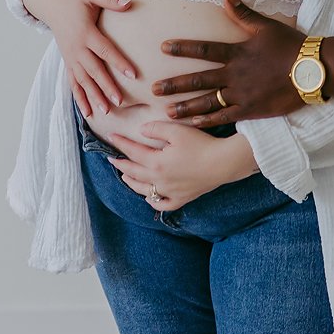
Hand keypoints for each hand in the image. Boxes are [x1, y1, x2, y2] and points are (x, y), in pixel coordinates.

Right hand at [21, 0, 136, 118]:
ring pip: (83, 81)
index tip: (133, 75)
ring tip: (106, 111)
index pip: (105, 50)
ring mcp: (71, 58)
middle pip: (94, 70)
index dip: (119, 62)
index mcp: (85, 33)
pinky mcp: (67, 63)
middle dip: (106, 86)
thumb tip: (129, 3)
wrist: (53, 5)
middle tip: (120, 101)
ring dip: (94, 97)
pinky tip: (88, 113)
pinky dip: (80, 98)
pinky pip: (73, 83)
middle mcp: (77, 49)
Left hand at [107, 121, 257, 210]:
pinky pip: (161, 204)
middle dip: (120, 164)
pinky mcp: (181, 198)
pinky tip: (149, 197)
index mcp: (156, 162)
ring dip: (131, 182)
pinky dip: (152, 201)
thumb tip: (140, 130)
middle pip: (133, 172)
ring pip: (143, 190)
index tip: (111, 136)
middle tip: (111, 158)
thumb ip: (156, 129)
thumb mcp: (178, 130)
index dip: (120, 143)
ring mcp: (169, 192)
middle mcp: (159, 180)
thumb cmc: (201, 144)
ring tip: (124, 176)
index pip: (132, 151)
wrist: (222, 163)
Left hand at [153, 0, 306, 122]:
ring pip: (207, 103)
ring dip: (185, 107)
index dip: (183, 48)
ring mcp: (241, 95)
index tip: (163, 48)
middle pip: (199, 80)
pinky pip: (223, 118)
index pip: (204, 50)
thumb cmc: (290, 46)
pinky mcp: (250, 110)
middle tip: (153, 89)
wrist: (312, 70)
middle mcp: (235, 75)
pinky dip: (207, 121)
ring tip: (166, 112)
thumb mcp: (266, 26)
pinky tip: (192, 124)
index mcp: (238, 52)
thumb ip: (243, 13)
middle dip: (174, 85)